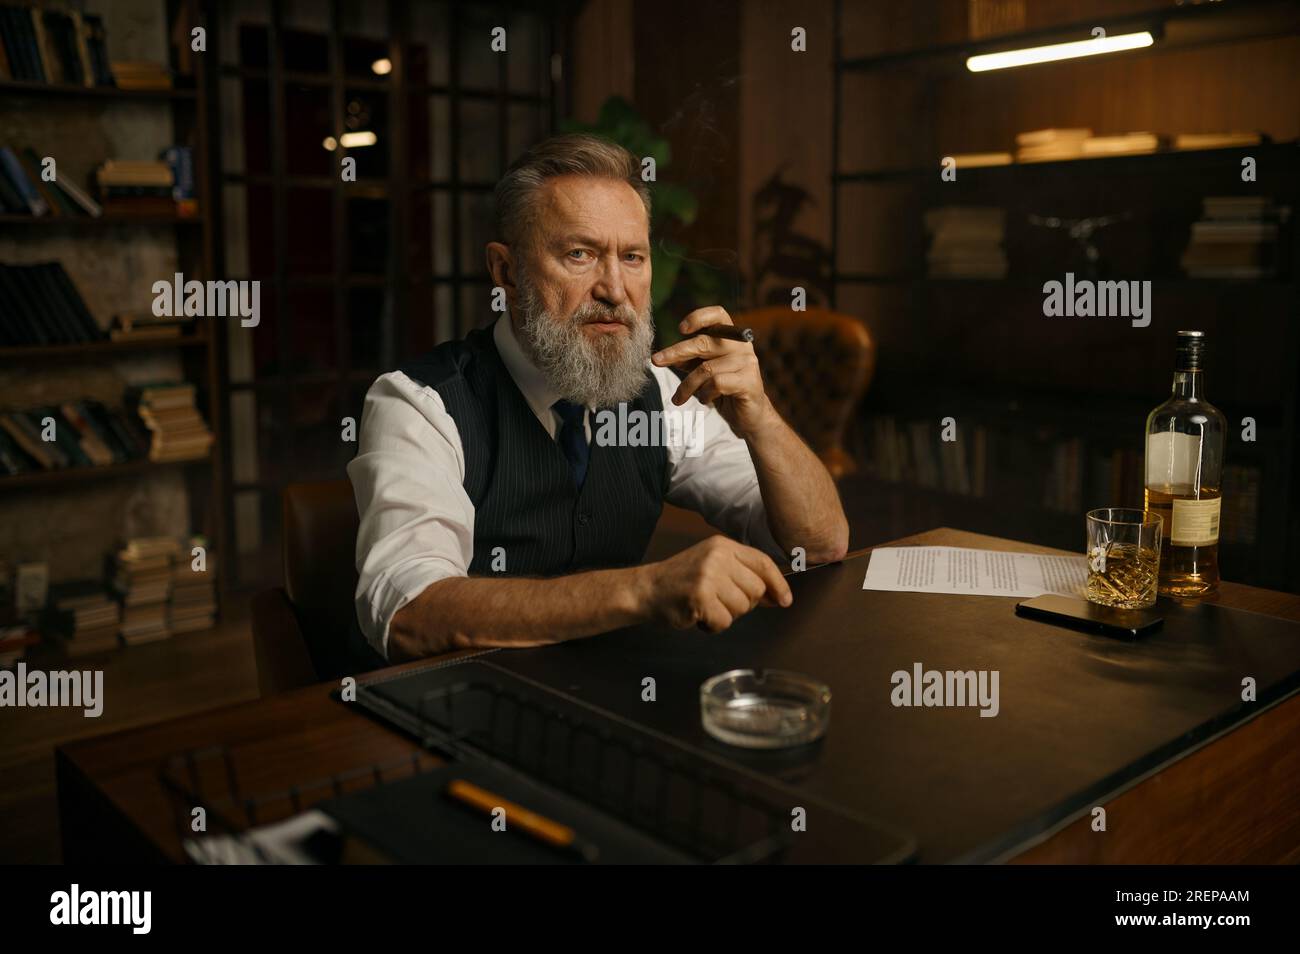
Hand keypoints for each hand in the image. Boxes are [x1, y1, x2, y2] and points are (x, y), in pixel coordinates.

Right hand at [638, 535, 792, 632]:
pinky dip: (713, 626)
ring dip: (725, 615)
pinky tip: (698, 616)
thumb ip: (743, 575)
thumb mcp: (713, 566)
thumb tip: (778, 595)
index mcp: (723, 545)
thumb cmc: (681, 582)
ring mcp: (708, 575)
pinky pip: (724, 622)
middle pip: (756, 590)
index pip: (763, 563)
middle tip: (719, 601)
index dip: (778, 584)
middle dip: (743, 603)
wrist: (645, 590)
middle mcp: (718, 556)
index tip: (785, 600)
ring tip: (706, 606)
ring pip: (742, 608)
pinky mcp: (700, 596)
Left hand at [651, 306, 775, 438]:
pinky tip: (704, 399)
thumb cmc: (724, 390)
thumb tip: (665, 356)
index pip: (717, 314)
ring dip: (687, 385)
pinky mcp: (749, 381)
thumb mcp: (703, 371)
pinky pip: (716, 383)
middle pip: (703, 342)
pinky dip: (704, 393)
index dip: (698, 317)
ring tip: (679, 398)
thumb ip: (689, 360)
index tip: (680, 329)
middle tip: (656, 361)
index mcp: (731, 337)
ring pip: (705, 368)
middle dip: (676, 352)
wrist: (749, 416)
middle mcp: (741, 345)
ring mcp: (747, 362)